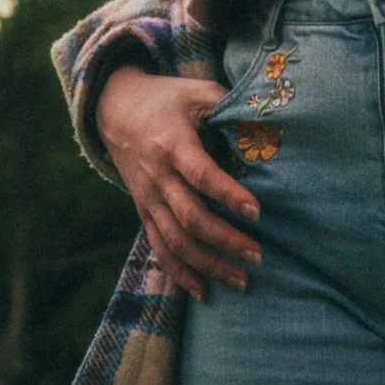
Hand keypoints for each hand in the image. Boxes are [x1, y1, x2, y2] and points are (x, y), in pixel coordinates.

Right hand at [95, 64, 262, 302]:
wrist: (114, 108)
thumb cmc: (168, 99)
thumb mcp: (198, 92)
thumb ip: (231, 107)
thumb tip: (270, 126)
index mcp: (172, 144)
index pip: (201, 175)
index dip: (228, 194)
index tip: (257, 212)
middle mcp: (157, 176)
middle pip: (189, 218)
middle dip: (225, 240)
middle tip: (258, 256)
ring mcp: (147, 198)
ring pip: (175, 241)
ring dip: (207, 264)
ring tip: (241, 280)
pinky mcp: (143, 211)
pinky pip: (158, 248)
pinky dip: (179, 273)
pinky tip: (203, 292)